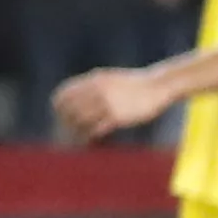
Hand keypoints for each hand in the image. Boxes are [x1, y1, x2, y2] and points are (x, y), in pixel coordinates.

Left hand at [54, 66, 169, 141]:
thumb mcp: (108, 78)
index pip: (63, 94)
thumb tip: (73, 95)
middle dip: (66, 121)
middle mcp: (97, 91)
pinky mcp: (117, 117)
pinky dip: (89, 137)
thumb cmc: (133, 84)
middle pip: (69, 110)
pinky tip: (90, 139)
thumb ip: (91, 85)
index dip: (59, 106)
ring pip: (80, 121)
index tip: (60, 113)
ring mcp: (107, 104)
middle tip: (68, 128)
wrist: (158, 86)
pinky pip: (95, 130)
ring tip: (78, 135)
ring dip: (77, 130)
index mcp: (93, 80)